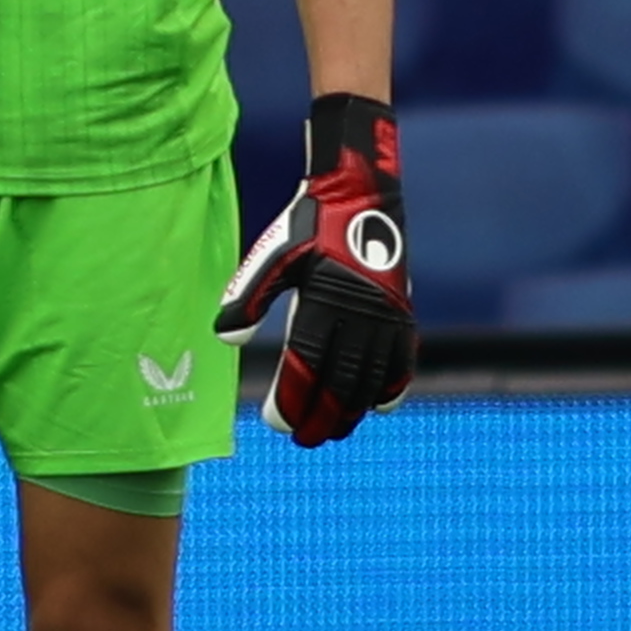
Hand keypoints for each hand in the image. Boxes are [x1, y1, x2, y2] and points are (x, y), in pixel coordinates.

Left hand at [216, 91, 413, 447]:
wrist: (361, 191)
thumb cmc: (309, 224)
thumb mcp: (273, 255)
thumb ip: (249, 296)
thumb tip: (226, 339)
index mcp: (322, 300)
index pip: (306, 366)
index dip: (291, 400)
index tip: (275, 421)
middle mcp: (360, 313)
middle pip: (340, 383)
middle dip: (320, 417)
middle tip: (302, 439)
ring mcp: (387, 315)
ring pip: (371, 380)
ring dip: (351, 411)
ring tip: (333, 430)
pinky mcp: (403, 312)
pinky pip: (401, 362)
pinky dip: (389, 388)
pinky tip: (374, 407)